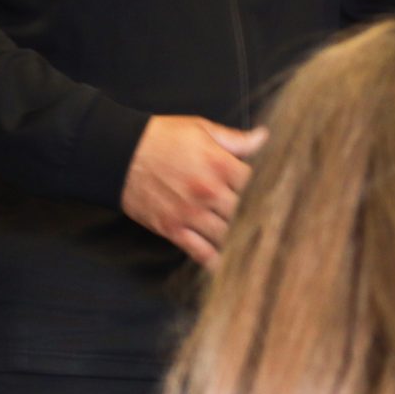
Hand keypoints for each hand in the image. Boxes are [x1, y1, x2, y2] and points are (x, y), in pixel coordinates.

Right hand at [120, 114, 263, 269]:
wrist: (118, 154)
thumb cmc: (161, 138)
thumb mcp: (201, 129)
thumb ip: (236, 139)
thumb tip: (264, 137)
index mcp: (220, 165)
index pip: (259, 185)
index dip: (270, 192)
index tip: (276, 197)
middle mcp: (208, 192)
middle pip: (246, 214)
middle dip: (258, 219)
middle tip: (270, 226)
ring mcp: (190, 214)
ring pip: (227, 237)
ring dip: (240, 241)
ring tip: (254, 245)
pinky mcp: (172, 229)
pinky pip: (201, 252)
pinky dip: (216, 261)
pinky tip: (229, 264)